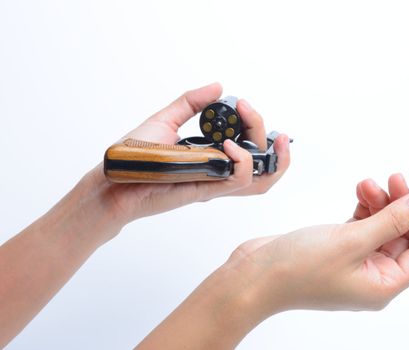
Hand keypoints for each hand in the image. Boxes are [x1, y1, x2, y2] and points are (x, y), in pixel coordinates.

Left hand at [85, 83, 290, 224]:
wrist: (115, 180)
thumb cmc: (136, 155)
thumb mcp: (165, 120)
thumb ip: (191, 102)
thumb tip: (217, 87)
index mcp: (213, 154)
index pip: (249, 143)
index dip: (255, 122)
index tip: (242, 103)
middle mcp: (218, 169)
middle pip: (261, 160)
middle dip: (265, 133)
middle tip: (249, 112)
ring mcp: (215, 182)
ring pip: (261, 179)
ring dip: (274, 157)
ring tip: (266, 136)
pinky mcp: (206, 190)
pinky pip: (238, 181)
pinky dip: (244, 163)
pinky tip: (230, 146)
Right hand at [227, 174, 408, 312]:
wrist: (254, 276)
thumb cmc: (298, 269)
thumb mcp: (352, 241)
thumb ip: (391, 220)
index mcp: (381, 285)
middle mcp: (371, 276)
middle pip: (401, 236)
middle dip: (401, 205)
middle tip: (396, 178)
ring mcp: (352, 261)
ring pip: (380, 227)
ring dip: (379, 202)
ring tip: (367, 183)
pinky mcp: (336, 247)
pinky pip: (361, 224)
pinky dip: (363, 206)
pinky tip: (359, 191)